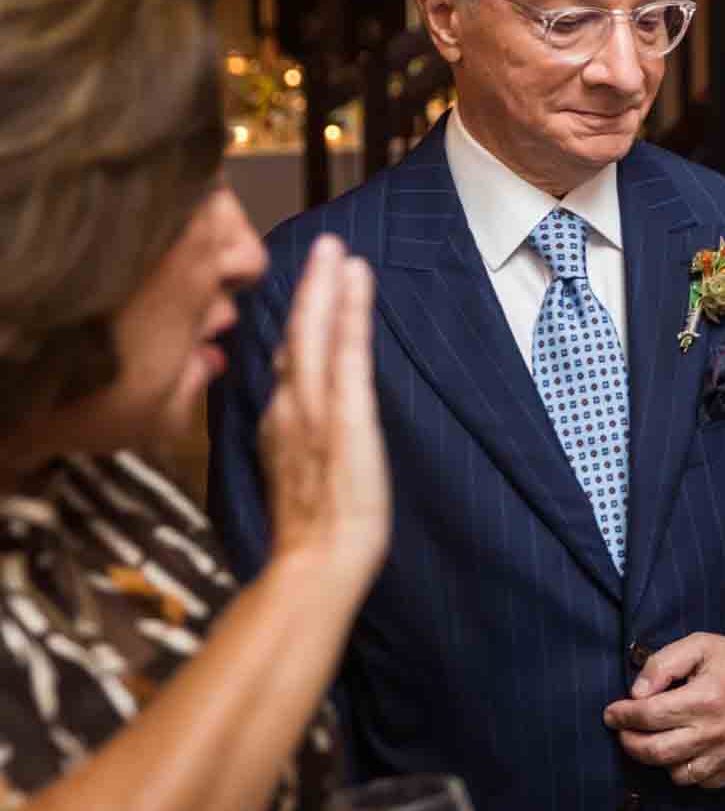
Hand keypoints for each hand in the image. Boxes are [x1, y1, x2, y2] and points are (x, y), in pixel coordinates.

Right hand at [260, 235, 390, 587]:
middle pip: (296, 335)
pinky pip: (346, 352)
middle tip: (327, 245)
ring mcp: (314, 409)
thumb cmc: (318, 535)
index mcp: (282, 423)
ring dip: (327, 286)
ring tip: (338, 249)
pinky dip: (349, 311)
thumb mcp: (304, 476)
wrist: (318, 566)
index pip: (289, 361)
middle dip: (311, 287)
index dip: (301, 321)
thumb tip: (314, 422)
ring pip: (315, 333)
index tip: (314, 287)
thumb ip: (303, 443)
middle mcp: (290, 408)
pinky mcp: (345, 415)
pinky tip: (356, 280)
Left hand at [603, 634, 724, 785]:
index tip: (612, 713)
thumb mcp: (701, 645)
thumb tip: (637, 692)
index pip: (649, 715)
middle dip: (629, 742)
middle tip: (624, 731)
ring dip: (659, 759)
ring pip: (676, 774)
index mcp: (706, 697)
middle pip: (655, 752)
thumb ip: (664, 663)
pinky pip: (700, 783)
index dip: (622, 716)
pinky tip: (685, 750)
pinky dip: (686, 771)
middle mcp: (716, 731)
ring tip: (657, 739)